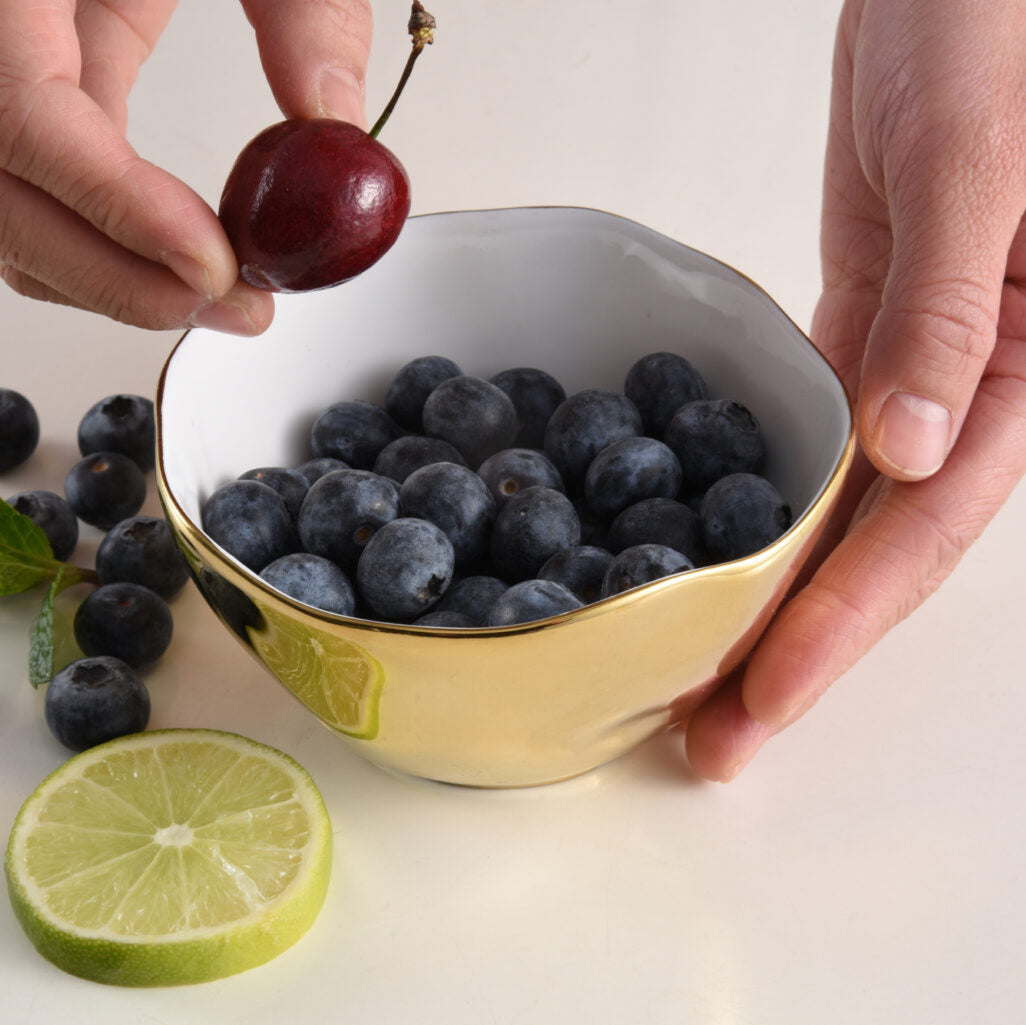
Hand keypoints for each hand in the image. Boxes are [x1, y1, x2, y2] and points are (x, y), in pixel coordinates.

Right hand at [0, 0, 371, 332]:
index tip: (209, 263)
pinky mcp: (20, 58)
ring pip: (6, 206)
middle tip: (232, 307)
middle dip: (116, 274)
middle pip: (0, 193)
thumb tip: (336, 124)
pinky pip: (40, 168)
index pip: (17, 110)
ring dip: (111, 272)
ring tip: (222, 296)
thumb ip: (306, 4)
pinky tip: (192, 244)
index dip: (111, 204)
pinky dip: (113, 226)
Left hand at [683, 0, 1025, 779]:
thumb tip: (913, 450)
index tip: (762, 703)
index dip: (839, 627)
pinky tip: (720, 553)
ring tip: (704, 673)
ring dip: (777, 594)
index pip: (925, 533)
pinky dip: (770, 506)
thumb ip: (950, 309)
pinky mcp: (862, 332)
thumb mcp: (978, 159)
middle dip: (796, 650)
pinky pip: (816, 443)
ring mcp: (915, 370)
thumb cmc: (1000, 25)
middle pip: (877, 551)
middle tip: (711, 739)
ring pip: (844, 512)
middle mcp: (976, 392)